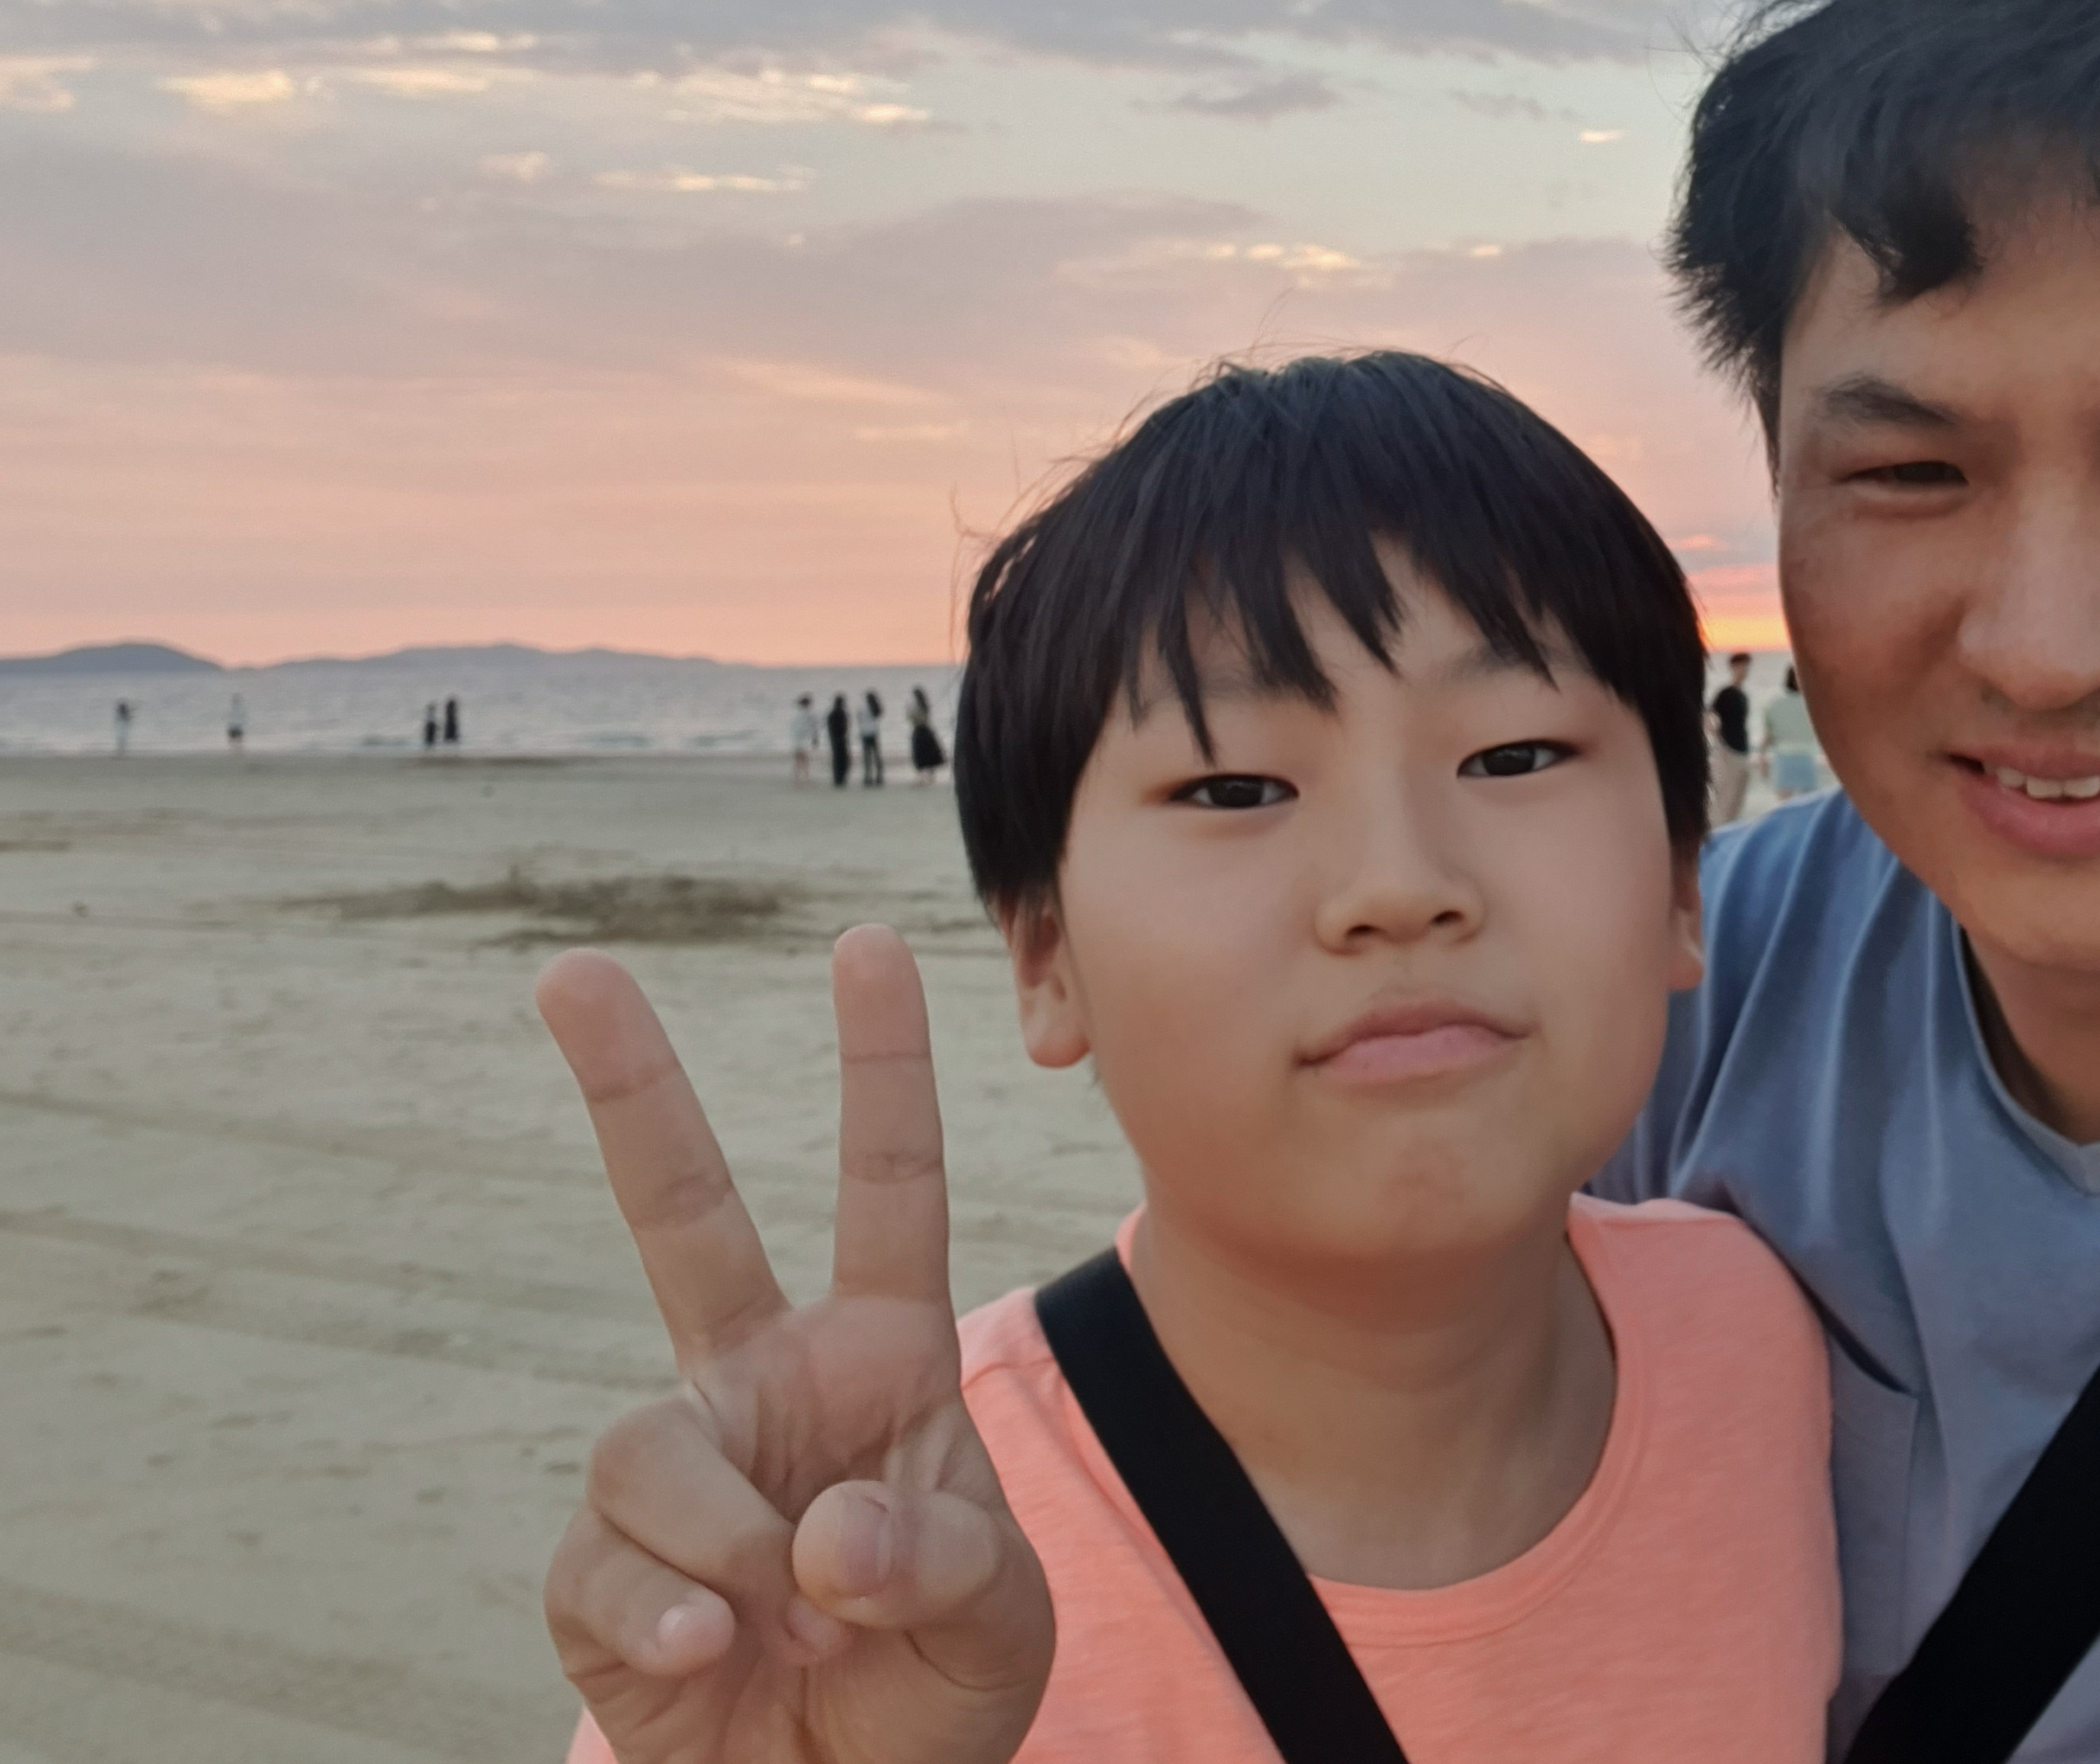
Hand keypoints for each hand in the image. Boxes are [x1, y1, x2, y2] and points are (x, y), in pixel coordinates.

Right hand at [536, 927, 1053, 1763]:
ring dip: (731, 1546)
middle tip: (572, 967)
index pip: (886, 1191)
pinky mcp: (597, 1570)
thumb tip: (823, 1532)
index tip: (870, 944)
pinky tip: (714, 1653)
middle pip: (682, 1213)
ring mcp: (675, 1471)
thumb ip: (940, 1561)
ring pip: (648, 1443)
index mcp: (877, 1359)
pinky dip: (669, 1615)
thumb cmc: (932, 1687)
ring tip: (787, 1626)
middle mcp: (761, 1385)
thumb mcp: (996, 1620)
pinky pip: (606, 1563)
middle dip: (630, 1088)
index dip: (881, 1070)